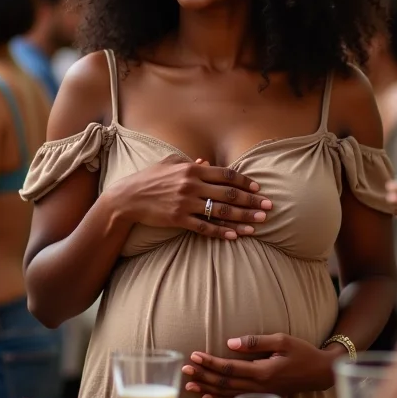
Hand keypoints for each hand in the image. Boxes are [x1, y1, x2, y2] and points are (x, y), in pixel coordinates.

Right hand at [111, 155, 271, 240]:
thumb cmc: (149, 178)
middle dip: (252, 201)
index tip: (258, 188)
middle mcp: (192, 185)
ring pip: (221, 211)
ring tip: (259, 223)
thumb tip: (207, 162)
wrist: (127, 198)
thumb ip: (189, 162)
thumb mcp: (169, 163)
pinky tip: (235, 236)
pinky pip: (205, 227)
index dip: (245, 181)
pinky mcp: (179, 219)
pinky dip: (221, 232)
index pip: (226, 175)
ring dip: (243, 218)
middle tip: (269, 207)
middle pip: (229, 193)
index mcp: (192, 169)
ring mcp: (186, 203)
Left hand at [182, 334, 334, 397]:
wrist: (320, 373)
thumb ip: (255, 342)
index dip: (210, 363)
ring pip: (227, 394)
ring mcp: (260, 394)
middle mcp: (259, 387)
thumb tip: (229, 342)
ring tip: (189, 383)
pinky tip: (207, 395)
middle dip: (202, 376)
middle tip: (185, 369)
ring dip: (207, 388)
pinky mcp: (262, 397)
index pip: (229, 368)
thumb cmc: (302, 352)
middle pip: (224, 383)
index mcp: (262, 372)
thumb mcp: (281, 340)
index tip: (194, 356)